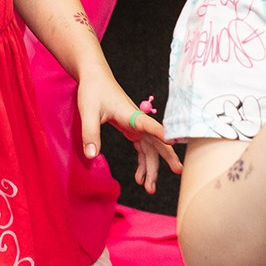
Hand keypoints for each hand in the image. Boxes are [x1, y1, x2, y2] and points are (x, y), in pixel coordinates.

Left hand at [79, 73, 181, 191]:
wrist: (94, 77)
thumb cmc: (93, 90)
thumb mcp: (88, 112)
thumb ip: (90, 134)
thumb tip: (91, 156)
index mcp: (131, 114)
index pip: (150, 125)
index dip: (163, 134)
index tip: (174, 143)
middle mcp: (137, 121)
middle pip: (157, 141)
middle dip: (166, 157)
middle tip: (177, 171)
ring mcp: (136, 125)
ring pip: (150, 149)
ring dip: (152, 167)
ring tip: (149, 188)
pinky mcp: (131, 128)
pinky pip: (142, 148)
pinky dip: (143, 162)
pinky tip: (140, 177)